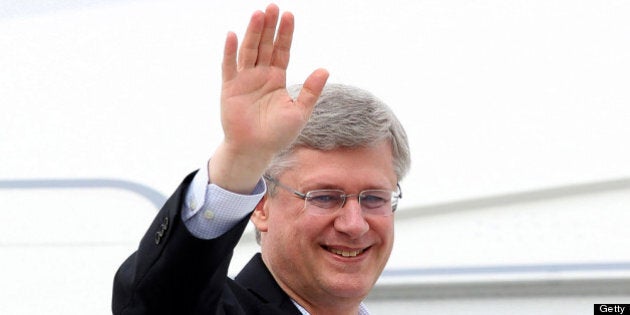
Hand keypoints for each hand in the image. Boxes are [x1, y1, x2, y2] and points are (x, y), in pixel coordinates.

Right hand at [210, 4, 328, 192]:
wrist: (255, 150)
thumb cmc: (278, 134)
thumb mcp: (299, 111)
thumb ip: (310, 91)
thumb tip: (325, 69)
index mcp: (277, 78)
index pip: (282, 50)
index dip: (285, 34)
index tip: (289, 15)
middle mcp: (260, 75)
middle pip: (266, 45)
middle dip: (269, 27)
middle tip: (273, 6)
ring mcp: (244, 80)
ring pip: (249, 51)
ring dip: (253, 33)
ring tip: (258, 14)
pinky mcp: (230, 88)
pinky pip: (229, 66)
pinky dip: (229, 51)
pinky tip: (232, 35)